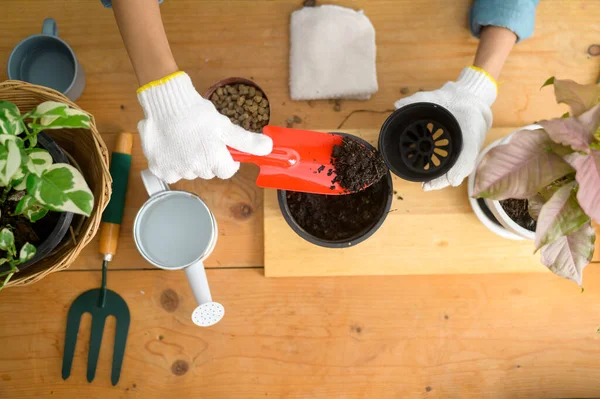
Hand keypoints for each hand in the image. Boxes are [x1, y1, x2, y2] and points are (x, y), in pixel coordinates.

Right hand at [137, 72, 272, 183]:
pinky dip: (172, 163)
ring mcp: (176, 170)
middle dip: (209, 159)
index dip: (227, 159)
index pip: (227, 171)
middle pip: (209, 172)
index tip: (221, 147)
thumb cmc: (198, 113)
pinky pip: (172, 173)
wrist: (166, 103)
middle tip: (202, 140)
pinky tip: (173, 147)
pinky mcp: (160, 169)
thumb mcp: (225, 126)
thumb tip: (269, 148)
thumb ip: (246, 141)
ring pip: (190, 172)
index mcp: (213, 160)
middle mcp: (195, 169)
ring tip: (186, 141)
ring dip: (190, 161)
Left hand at [394, 67, 495, 190]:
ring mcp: (472, 145)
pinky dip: (448, 173)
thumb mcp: (437, 95)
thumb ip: (418, 99)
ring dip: (445, 178)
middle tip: (428, 186)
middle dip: (445, 178)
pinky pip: (460, 164)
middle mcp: (474, 138)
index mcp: (471, 124)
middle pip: (463, 165)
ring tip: (428, 186)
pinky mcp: (468, 149)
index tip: (452, 180)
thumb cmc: (454, 98)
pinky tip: (434, 179)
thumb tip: (398, 105)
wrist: (472, 98)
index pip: (469, 150)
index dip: (460, 166)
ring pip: (461, 167)